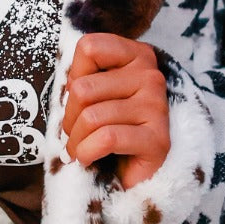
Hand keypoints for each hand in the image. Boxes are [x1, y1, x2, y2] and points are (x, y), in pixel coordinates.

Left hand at [62, 33, 169, 189]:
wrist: (134, 175)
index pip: (89, 47)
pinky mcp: (158, 139)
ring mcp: (157, 106)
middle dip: (69, 117)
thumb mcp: (94, 94)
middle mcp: (151, 76)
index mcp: (137, 56)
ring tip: (79, 149)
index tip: (80, 100)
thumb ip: (83, 77)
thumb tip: (67, 81)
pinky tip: (89, 158)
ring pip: (91, 117)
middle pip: (83, 88)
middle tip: (74, 134)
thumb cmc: (109, 128)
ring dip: (76, 141)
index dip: (73, 76)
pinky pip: (107, 138)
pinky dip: (87, 152)